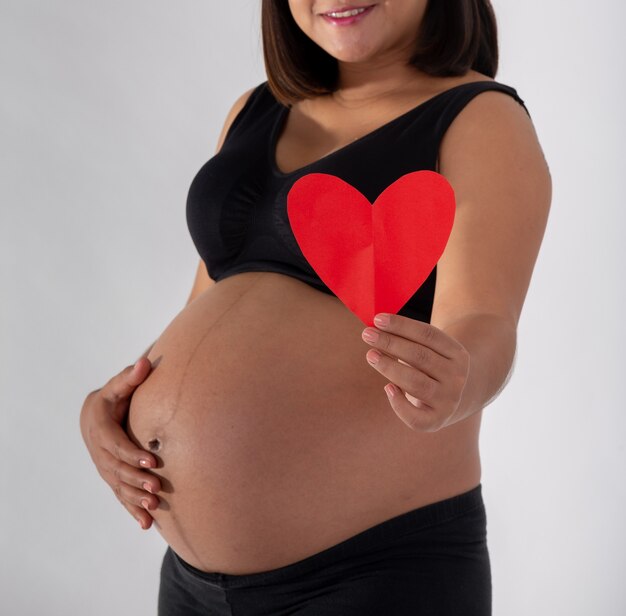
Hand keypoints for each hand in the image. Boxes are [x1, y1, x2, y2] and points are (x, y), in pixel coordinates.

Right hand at [80, 358, 160, 528]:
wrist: (94, 415)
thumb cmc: (112, 397)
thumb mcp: (118, 385)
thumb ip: (130, 377)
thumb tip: (145, 363)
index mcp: (100, 428)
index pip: (116, 444)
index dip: (133, 454)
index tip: (152, 461)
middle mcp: (99, 451)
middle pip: (117, 469)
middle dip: (137, 479)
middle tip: (157, 487)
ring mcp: (104, 467)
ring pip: (118, 486)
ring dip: (135, 498)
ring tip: (154, 507)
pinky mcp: (112, 477)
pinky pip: (120, 495)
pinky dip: (132, 509)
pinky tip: (147, 523)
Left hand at [361, 313, 469, 432]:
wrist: (451, 398)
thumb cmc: (430, 367)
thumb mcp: (429, 350)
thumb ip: (409, 338)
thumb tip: (377, 326)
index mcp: (458, 354)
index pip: (428, 334)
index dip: (401, 325)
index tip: (378, 319)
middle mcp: (457, 377)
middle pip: (420, 356)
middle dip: (390, 343)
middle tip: (367, 334)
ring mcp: (448, 400)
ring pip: (415, 382)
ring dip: (389, 367)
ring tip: (371, 355)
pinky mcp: (437, 420)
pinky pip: (415, 416)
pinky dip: (398, 403)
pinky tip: (387, 388)